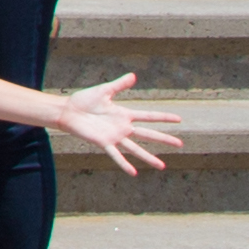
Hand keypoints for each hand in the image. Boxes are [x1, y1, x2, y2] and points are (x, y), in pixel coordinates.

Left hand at [55, 72, 186, 174]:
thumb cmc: (84, 100)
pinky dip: (124, 164)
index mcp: (124, 114)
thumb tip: (134, 75)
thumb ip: (119, 85)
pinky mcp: (104, 142)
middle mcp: (123, 127)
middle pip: (148, 134)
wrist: (68, 110)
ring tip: (162, 166)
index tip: (179, 119)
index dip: (164, 117)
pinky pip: (116, 155)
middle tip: (180, 144)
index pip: (149, 116)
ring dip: (149, 157)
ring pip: (136, 149)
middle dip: (164, 138)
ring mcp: (115, 136)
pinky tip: (134, 173)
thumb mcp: (104, 90)